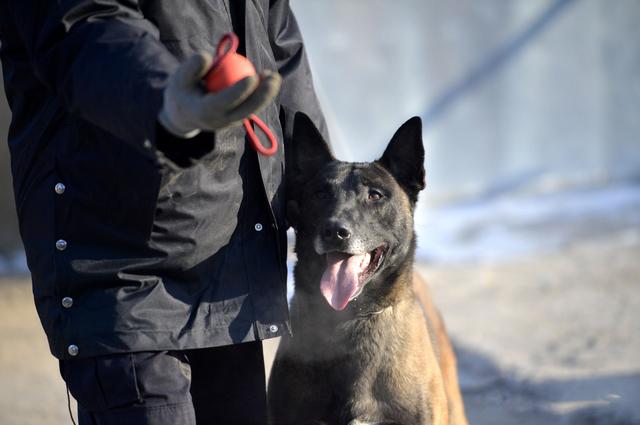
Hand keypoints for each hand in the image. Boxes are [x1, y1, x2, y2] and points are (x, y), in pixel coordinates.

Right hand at [158, 51, 281, 137]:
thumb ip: (192, 66)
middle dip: (262, 95)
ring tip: (274, 76)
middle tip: (273, 77)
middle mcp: (220, 121)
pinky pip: (251, 107)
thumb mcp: (179, 77)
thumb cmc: (182, 90)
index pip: (224, 102)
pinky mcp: (237, 119)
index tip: (252, 76)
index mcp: (204, 112)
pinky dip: (261, 94)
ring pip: (252, 110)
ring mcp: (230, 122)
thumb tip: (209, 56)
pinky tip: (268, 79)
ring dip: (266, 94)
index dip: (239, 91)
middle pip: (246, 110)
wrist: (183, 115)